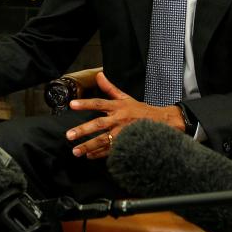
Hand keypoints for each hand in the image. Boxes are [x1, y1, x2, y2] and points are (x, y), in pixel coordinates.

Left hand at [65, 71, 184, 158]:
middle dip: (84, 130)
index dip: (85, 104)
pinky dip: (100, 154)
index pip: (99, 103)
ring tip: (76, 151)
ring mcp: (123, 133)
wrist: (162, 122)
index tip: (72, 105)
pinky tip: (89, 156)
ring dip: (89, 146)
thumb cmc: (140, 110)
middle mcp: (119, 119)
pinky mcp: (126, 143)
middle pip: (99, 124)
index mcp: (117, 107)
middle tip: (69, 135)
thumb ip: (109, 88)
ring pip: (104, 140)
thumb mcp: (125, 97)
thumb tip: (99, 75)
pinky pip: (111, 150)